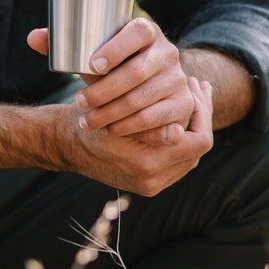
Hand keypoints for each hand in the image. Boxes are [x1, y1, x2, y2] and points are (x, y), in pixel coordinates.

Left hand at [28, 19, 193, 145]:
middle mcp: (167, 52)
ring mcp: (178, 78)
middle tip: (80, 102)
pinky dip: (132, 127)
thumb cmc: (113, 64)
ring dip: (113, 114)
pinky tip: (112, 130)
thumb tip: (33, 38)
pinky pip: (158, 119)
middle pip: (136, 72)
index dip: (114, 49)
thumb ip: (63, 45)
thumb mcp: (93, 52)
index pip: (135, 33)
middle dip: (105, 91)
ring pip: (144, 99)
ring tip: (89, 121)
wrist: (149, 82)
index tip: (91, 66)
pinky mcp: (183, 103)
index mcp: (146, 30)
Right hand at [53, 76, 213, 195]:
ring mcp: (152, 184)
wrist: (65, 145)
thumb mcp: (112, 110)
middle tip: (197, 86)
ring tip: (192, 96)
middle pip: (199, 147)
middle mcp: (153, 179)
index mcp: (146, 163)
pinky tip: (179, 115)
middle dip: (202, 114)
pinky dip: (182, 138)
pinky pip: (178, 161)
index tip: (194, 84)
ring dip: (193, 125)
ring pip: (191, 153)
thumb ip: (147, 116)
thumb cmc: (87, 120)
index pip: (198, 140)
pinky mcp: (149, 183)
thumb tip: (184, 110)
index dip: (203, 110)